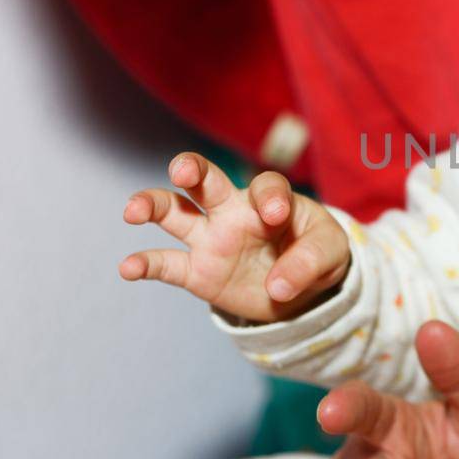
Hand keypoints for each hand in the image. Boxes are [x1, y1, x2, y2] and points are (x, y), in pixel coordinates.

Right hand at [118, 151, 348, 321]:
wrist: (302, 290)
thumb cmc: (315, 254)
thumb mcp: (330, 253)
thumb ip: (310, 261)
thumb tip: (277, 286)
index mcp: (270, 199)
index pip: (265, 186)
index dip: (268, 197)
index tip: (275, 216)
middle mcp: (233, 211)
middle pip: (204, 179)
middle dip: (191, 168)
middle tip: (183, 171)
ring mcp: (211, 239)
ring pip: (173, 211)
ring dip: (152, 205)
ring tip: (133, 210)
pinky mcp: (197, 271)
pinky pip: (166, 264)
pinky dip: (145, 264)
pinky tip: (128, 268)